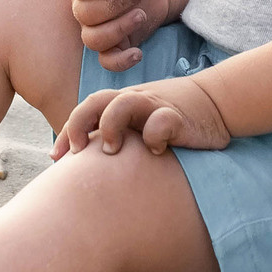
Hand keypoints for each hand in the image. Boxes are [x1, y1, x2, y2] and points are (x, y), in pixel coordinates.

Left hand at [52, 77, 231, 159]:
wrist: (215, 102)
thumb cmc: (169, 118)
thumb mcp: (141, 125)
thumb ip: (117, 138)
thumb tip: (87, 170)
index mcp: (120, 104)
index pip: (85, 111)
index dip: (68, 133)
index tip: (55, 158)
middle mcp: (133, 101)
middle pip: (96, 101)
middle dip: (79, 124)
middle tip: (77, 152)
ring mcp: (155, 106)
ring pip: (122, 103)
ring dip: (111, 125)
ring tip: (112, 150)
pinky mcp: (178, 116)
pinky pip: (162, 121)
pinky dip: (154, 136)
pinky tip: (155, 152)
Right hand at [66, 0, 170, 71]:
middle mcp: (83, 7)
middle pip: (85, 15)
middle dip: (114, 5)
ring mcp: (97, 29)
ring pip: (93, 40)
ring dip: (119, 29)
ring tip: (140, 14)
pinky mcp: (114, 46)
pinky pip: (107, 62)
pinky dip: (121, 61)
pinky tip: (138, 52)